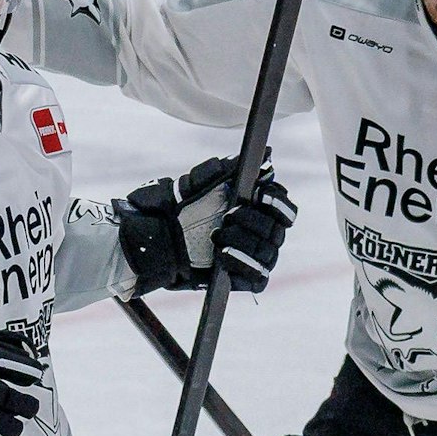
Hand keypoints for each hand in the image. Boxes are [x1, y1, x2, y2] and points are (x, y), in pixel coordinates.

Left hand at [116, 156, 296, 293]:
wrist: (152, 241)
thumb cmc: (175, 209)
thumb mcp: (193, 184)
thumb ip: (224, 170)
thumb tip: (266, 156)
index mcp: (255, 208)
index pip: (283, 207)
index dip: (276, 201)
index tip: (259, 194)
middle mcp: (259, 233)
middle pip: (277, 230)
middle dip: (254, 221)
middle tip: (230, 215)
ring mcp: (252, 258)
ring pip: (268, 253)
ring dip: (244, 242)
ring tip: (218, 237)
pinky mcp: (242, 279)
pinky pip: (259, 278)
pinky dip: (244, 266)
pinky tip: (223, 256)